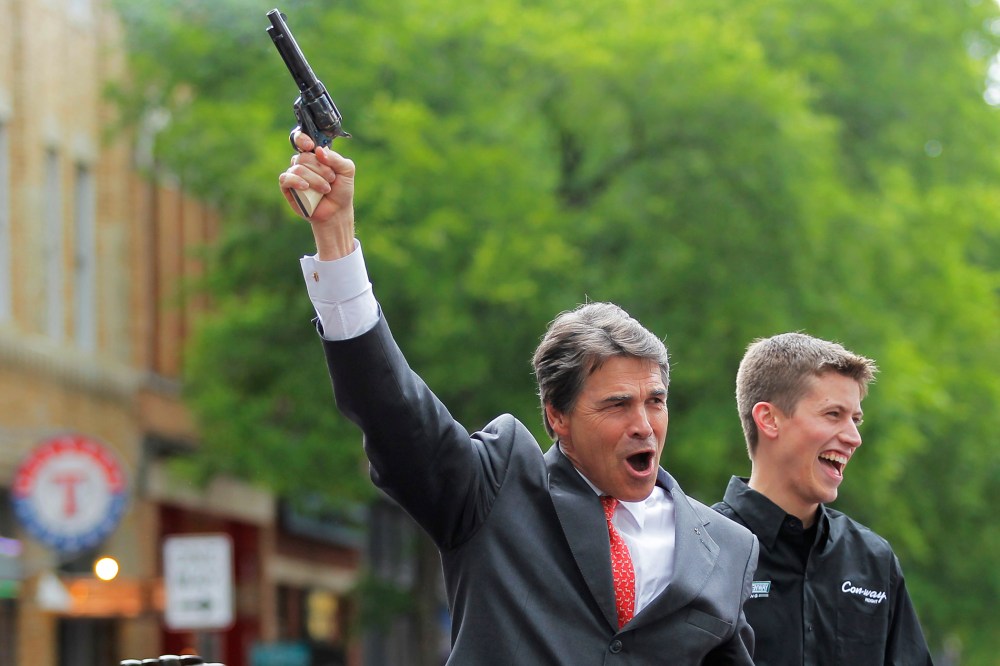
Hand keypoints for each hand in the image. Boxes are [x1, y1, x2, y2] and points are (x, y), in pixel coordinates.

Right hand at [278, 131, 356, 259]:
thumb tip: (318, 150)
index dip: (303, 139)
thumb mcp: (347, 170)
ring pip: (298, 169)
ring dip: (315, 179)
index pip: (302, 139)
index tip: (311, 146)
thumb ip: (336, 158)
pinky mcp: (288, 188)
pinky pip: (286, 179)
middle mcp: (303, 163)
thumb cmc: (342, 190)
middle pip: (304, 156)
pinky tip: (306, 187)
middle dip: (320, 168)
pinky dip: (296, 181)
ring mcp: (294, 175)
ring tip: (326, 189)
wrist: (337, 211)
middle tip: (331, 179)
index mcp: (315, 155)